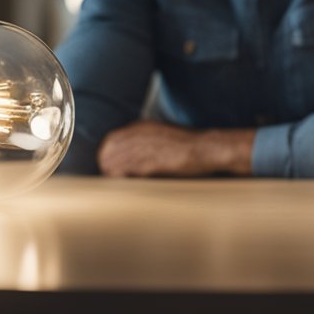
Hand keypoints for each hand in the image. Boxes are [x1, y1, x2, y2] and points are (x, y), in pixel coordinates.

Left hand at [97, 120, 253, 177]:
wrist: (206, 148)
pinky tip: (131, 187)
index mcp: (140, 127)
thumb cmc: (187, 147)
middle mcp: (138, 134)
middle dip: (107, 168)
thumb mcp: (161, 136)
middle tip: (114, 180)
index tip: (111, 169)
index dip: (107, 157)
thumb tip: (129, 159)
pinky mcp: (151, 161)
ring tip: (121, 186)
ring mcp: (144, 147)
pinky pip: (127, 173)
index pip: (110, 141)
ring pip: (113, 164)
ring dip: (114, 177)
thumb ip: (144, 143)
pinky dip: (125, 181)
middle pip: (107, 152)